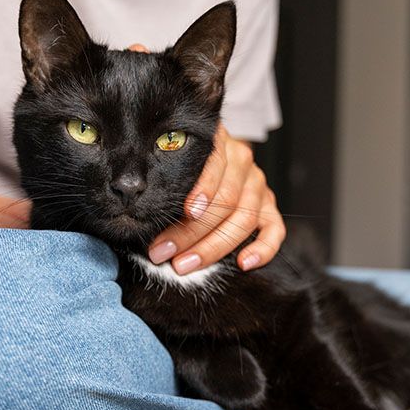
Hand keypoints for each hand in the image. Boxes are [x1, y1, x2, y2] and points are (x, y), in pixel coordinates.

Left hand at [147, 123, 285, 273]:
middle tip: (164, 252)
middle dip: (192, 231)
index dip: (203, 189)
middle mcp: (243, 164)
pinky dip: (263, 248)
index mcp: (219, 145)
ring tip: (185, 264)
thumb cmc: (186, 165)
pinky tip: (244, 263)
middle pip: (227, 201)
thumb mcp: (174, 160)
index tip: (185, 212)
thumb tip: (135, 207)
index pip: (216, 165)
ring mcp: (258, 187)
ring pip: (244, 219)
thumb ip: (163, 175)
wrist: (218, 155)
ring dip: (214, 246)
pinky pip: (275, 229)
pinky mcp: (269, 207)